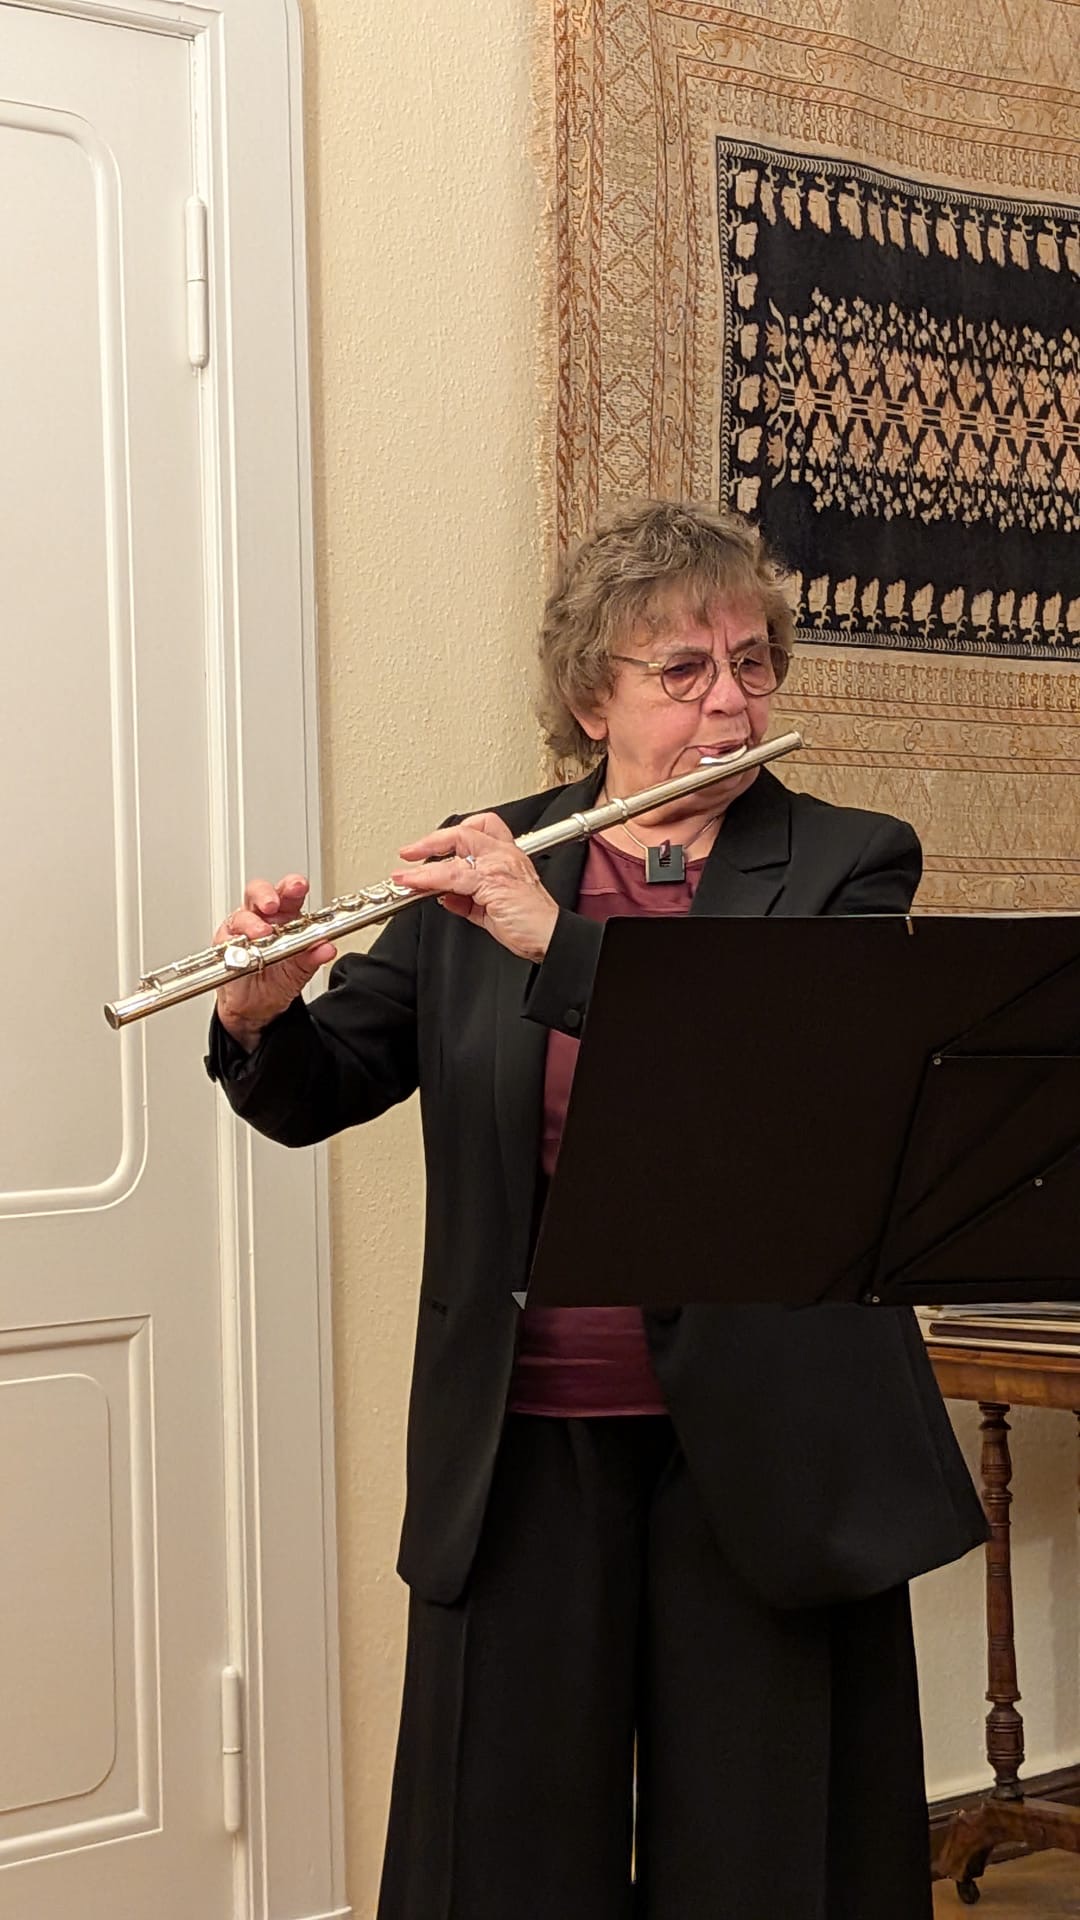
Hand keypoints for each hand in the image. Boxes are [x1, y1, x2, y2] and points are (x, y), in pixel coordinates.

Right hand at [214, 874, 336, 1051]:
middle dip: (265, 894)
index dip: (292, 886)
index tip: (298, 886)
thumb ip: (313, 957)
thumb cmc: (276, 981)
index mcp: (285, 917)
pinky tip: (244, 950)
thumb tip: (327, 948)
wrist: (255, 1008)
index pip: (288, 894)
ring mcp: (241, 929)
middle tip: (272, 904)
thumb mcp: (300, 970)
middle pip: (259, 893)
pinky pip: (227, 937)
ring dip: (251, 923)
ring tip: (261, 934)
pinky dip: (235, 942)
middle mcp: (262, 918)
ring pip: (241, 914)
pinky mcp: (225, 943)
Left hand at [392, 814, 558, 963]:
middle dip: (431, 840)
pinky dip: (429, 879)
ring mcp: (499, 866)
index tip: (426, 849)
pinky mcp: (492, 882)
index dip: (448, 836)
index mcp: (507, 856)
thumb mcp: (491, 910)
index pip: (477, 829)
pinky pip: (453, 876)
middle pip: (463, 831)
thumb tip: (445, 896)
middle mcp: (504, 855)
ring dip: (423, 864)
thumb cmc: (530, 924)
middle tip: (409, 852)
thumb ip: (468, 901)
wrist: (550, 938)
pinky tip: (417, 885)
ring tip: (405, 875)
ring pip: (455, 851)